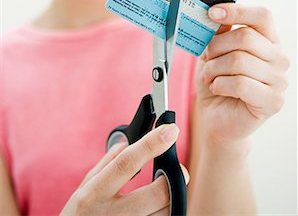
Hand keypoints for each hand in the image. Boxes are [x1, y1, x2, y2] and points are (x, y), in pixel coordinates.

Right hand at [60, 124, 188, 215]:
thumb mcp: (83, 189)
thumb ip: (106, 164)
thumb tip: (127, 142)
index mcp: (95, 193)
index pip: (127, 163)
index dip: (151, 144)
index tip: (170, 131)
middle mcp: (111, 214)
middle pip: (157, 194)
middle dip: (174, 177)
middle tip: (178, 169)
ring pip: (165, 213)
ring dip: (172, 198)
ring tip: (164, 191)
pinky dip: (164, 211)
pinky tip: (156, 206)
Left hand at [196, 4, 288, 145]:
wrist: (216, 116)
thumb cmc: (218, 80)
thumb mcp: (214, 51)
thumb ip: (219, 32)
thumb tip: (216, 13)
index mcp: (269, 40)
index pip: (262, 16)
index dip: (236, 11)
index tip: (212, 12)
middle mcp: (279, 58)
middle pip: (246, 37)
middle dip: (216, 46)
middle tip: (206, 56)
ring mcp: (279, 81)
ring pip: (239, 61)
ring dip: (214, 68)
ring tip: (209, 76)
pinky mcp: (273, 102)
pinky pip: (240, 84)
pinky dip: (220, 84)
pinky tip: (217, 88)